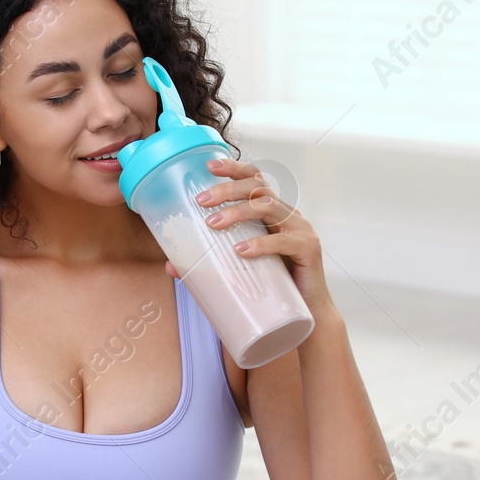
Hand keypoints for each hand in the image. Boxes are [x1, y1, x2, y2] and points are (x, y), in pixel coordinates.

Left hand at [159, 156, 333, 312]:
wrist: (306, 314)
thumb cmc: (274, 286)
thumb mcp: (241, 267)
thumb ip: (211, 262)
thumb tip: (171, 265)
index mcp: (273, 213)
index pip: (255, 180)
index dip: (234, 169)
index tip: (208, 166)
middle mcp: (288, 215)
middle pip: (258, 188)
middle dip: (228, 190)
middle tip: (201, 201)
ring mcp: (300, 229)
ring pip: (268, 207)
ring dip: (238, 212)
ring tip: (213, 224)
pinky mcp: (308, 249)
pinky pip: (283, 241)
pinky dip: (260, 244)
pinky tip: (241, 251)